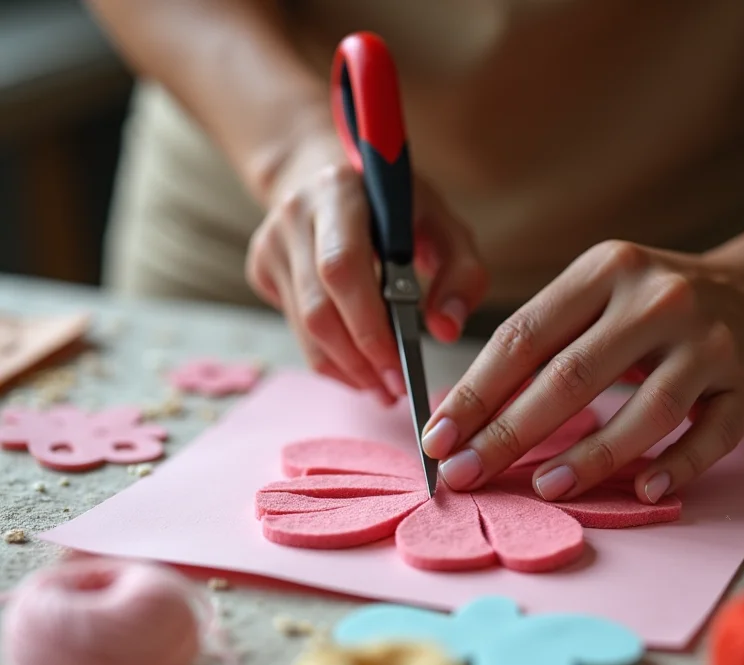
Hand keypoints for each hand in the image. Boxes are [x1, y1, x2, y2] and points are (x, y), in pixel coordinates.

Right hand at [245, 128, 486, 403]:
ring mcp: (271, 243)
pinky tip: (357, 366)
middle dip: (359, 360)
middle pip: (319, 310)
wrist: (328, 176)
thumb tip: (445, 330)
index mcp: (338, 191)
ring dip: (345, 369)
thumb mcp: (442, 224)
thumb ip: (461, 273)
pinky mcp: (261, 268)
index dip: (368, 326)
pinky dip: (329, 359)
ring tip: (380, 387)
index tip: (400, 366)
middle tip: (393, 390)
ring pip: (303, 330)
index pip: (342, 269)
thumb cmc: (395, 208)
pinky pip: (294, 330)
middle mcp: (295, 215)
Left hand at [422, 238, 743, 502]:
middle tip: (465, 474)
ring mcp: (706, 342)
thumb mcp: (596, 296)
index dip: (474, 393)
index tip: (438, 436)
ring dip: (588, 457)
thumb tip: (467, 413)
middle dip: (507, 434)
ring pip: (645, 410)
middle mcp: (656, 300)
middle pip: (569, 376)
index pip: (523, 337)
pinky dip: (676, 465)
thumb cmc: (650, 304)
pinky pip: (711, 433)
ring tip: (544, 489)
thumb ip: (540, 344)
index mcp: (603, 271)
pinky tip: (642, 489)